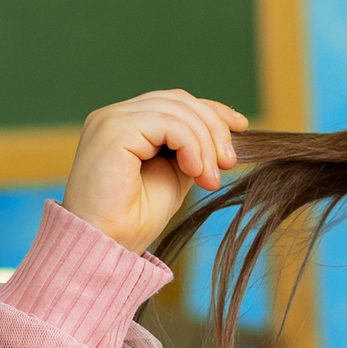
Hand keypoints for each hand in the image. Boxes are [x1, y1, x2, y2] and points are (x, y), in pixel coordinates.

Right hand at [62, 90, 246, 252]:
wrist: (105, 247)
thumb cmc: (132, 220)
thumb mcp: (173, 176)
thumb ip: (190, 151)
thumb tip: (224, 133)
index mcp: (125, 124)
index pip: (174, 102)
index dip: (211, 110)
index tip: (241, 127)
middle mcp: (114, 116)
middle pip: (178, 101)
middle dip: (213, 128)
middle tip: (229, 163)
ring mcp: (111, 120)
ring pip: (176, 110)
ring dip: (204, 142)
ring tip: (210, 178)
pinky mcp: (113, 130)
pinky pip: (167, 123)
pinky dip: (190, 144)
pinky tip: (195, 171)